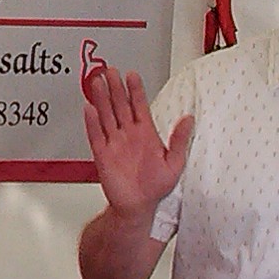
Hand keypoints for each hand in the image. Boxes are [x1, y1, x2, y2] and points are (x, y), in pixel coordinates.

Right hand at [82, 68, 192, 224]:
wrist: (137, 207)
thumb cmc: (154, 187)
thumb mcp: (175, 163)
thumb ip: (180, 140)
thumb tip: (189, 119)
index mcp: (145, 134)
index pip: (139, 105)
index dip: (136, 90)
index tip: (132, 75)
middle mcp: (128, 135)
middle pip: (119, 105)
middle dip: (115, 87)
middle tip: (110, 71)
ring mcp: (114, 143)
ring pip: (106, 115)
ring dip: (101, 99)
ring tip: (97, 82)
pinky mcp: (103, 155)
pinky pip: (96, 135)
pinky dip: (92, 122)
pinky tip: (89, 109)